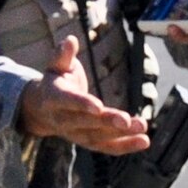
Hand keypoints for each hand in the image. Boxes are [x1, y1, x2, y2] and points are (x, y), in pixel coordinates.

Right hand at [18, 37, 149, 154]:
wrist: (44, 109)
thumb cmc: (55, 80)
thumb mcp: (55, 65)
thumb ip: (63, 55)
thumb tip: (70, 40)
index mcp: (54, 98)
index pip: (67, 102)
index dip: (82, 104)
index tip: (98, 106)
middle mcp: (63, 120)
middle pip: (85, 123)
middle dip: (106, 122)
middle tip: (126, 120)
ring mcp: (75, 134)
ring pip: (98, 137)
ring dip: (121, 135)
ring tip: (142, 128)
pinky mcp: (88, 141)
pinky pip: (106, 147)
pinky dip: (125, 146)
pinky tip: (144, 141)